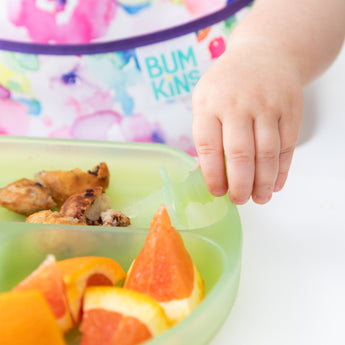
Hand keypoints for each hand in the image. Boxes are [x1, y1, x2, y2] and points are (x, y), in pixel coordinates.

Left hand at [192, 41, 302, 203]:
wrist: (264, 53)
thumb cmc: (227, 84)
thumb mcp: (206, 99)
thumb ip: (206, 133)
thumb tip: (206, 173)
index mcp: (209, 103)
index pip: (208, 147)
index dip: (213, 175)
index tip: (217, 192)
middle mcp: (238, 104)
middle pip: (240, 154)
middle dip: (240, 185)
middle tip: (239, 200)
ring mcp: (266, 105)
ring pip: (267, 153)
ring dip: (263, 183)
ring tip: (258, 198)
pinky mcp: (289, 109)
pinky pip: (287, 146)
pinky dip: (282, 170)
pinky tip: (275, 184)